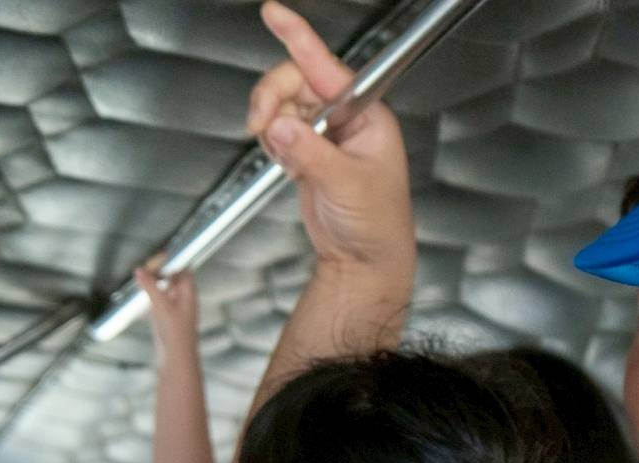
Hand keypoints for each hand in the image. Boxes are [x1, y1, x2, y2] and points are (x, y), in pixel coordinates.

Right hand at [137, 255, 199, 351]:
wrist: (176, 358)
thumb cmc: (175, 332)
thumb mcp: (160, 304)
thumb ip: (150, 285)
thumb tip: (141, 270)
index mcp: (188, 293)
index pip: (184, 269)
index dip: (173, 260)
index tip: (159, 255)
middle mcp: (184, 300)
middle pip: (175, 278)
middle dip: (162, 271)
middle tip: (148, 264)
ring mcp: (176, 309)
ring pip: (167, 289)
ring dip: (157, 283)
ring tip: (143, 275)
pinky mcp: (168, 319)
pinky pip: (161, 301)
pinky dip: (153, 295)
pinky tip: (144, 293)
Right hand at [247, 3, 412, 271]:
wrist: (363, 262)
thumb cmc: (376, 225)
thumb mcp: (347, 186)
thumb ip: (311, 154)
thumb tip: (281, 126)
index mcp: (367, 115)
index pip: (328, 67)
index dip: (300, 39)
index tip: (275, 14)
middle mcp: (345, 118)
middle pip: (295, 82)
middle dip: (272, 98)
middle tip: (261, 124)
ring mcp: (324, 134)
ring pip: (282, 105)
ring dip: (270, 123)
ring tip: (281, 154)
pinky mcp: (306, 151)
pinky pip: (278, 130)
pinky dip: (271, 142)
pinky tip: (284, 163)